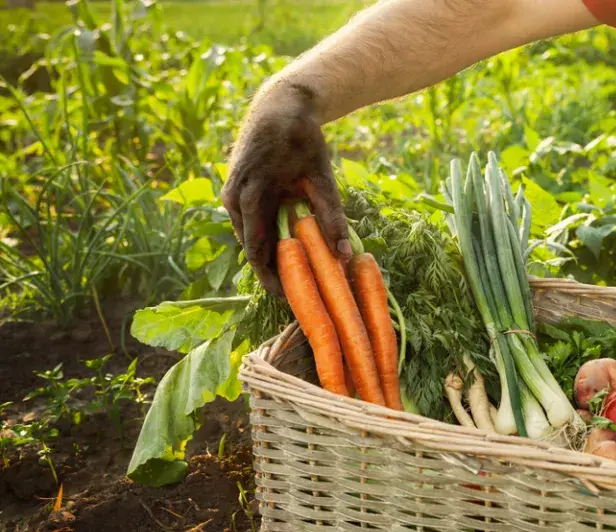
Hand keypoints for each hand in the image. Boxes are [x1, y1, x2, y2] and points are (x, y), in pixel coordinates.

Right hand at [221, 78, 350, 296]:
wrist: (279, 106)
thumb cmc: (302, 138)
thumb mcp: (322, 177)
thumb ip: (332, 216)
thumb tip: (346, 255)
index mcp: (250, 197)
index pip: (258, 254)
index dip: (274, 281)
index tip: (295, 302)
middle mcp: (233, 200)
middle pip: (253, 251)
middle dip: (275, 275)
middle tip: (302, 297)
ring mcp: (230, 197)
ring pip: (251, 240)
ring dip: (271, 258)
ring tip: (299, 280)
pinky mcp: (235, 194)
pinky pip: (251, 226)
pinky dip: (268, 241)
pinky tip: (290, 252)